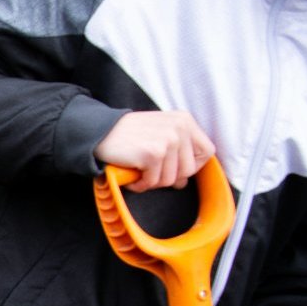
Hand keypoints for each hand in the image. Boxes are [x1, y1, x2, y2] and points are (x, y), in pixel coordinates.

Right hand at [95, 111, 215, 191]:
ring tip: (139, 174)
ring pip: (170, 179)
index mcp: (184, 120)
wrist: (99, 131)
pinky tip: (132, 177)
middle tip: (150, 173)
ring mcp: (168, 140)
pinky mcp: (153, 153)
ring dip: (152, 182)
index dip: (193, 166)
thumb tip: (183, 182)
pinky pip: (153, 182)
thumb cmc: (128, 135)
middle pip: (188, 169)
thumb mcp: (160, 132)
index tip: (174, 169)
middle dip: (168, 178)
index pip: (207, 151)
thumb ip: (177, 150)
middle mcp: (180, 128)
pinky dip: (140, 185)